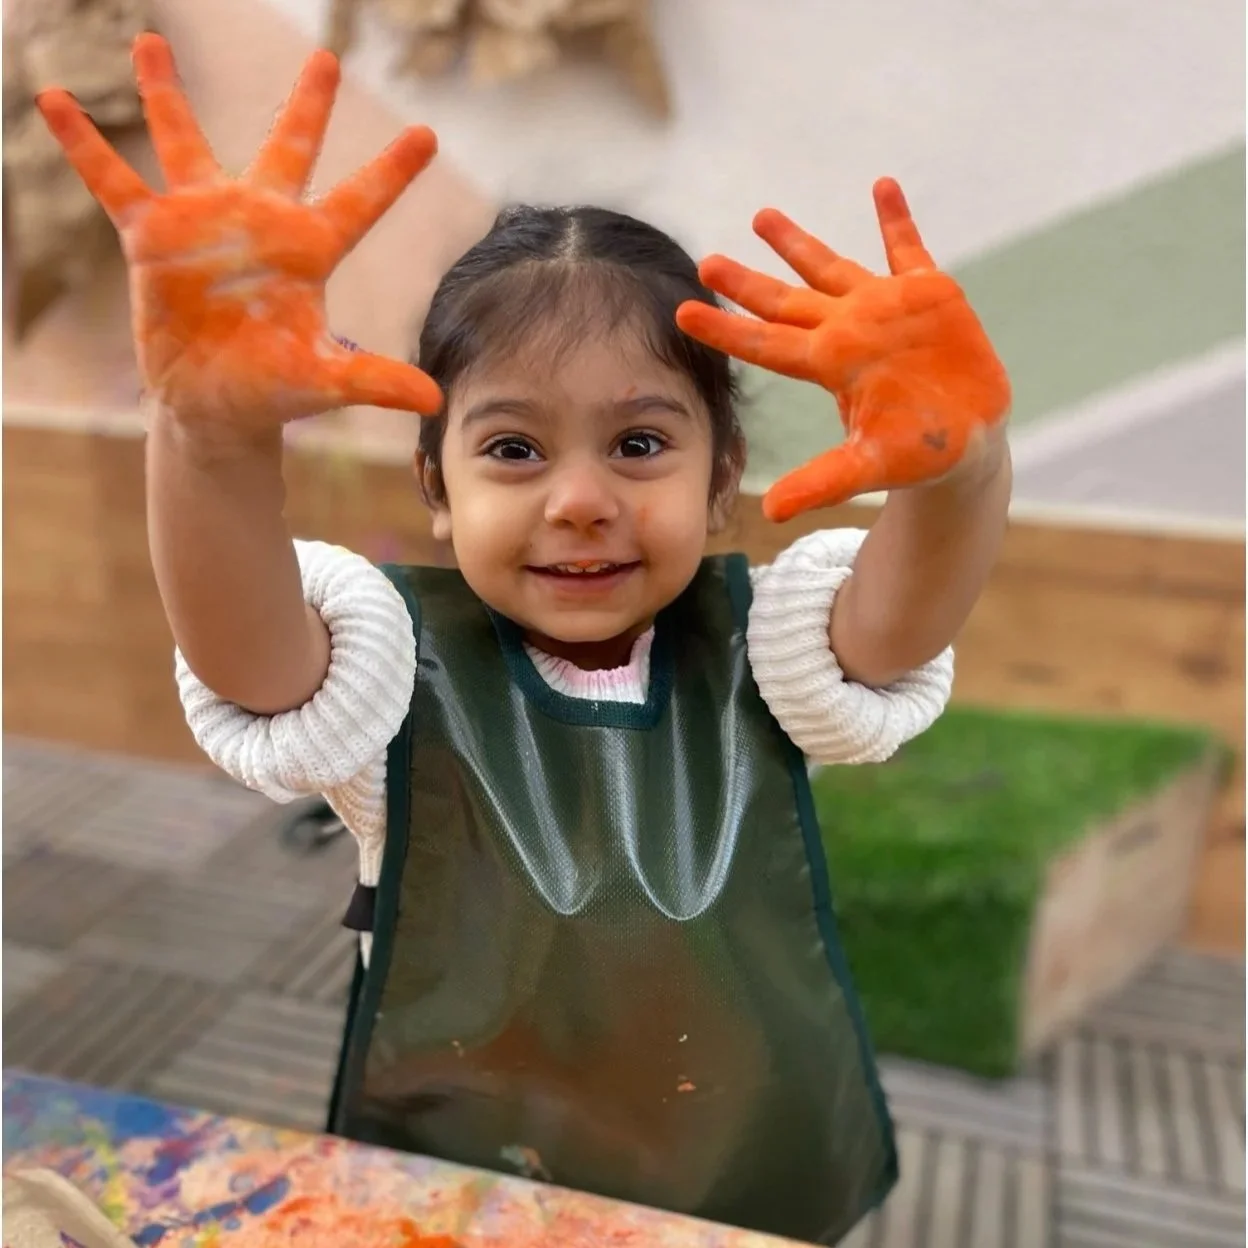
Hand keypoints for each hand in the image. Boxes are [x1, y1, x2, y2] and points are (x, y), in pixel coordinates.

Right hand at [36, 34, 442, 428]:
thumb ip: (372, 379)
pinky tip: (53, 100)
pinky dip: (85, 145)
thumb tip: (433, 398)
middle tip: (328, 58)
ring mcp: (203, 222)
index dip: (392, 170)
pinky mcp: (151, 238)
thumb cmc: (273, 391)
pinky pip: (113, 181)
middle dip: (307, 105)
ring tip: (152, 40)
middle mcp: (260, 222)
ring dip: (167, 95)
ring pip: (186, 143)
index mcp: (308, 250)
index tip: (428, 134)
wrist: (213, 407)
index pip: (359, 202)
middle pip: (288, 149)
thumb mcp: (322, 381)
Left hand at [675, 179, 1010, 522]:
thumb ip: (822, 482)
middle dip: (746, 281)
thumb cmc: (916, 456)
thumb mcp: (868, 467)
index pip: (765, 342)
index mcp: (830, 364)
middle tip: (707, 261)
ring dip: (798, 242)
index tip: (683, 311)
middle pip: (785, 301)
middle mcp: (847, 331)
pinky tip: (882, 185)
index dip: (725, 328)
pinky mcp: (926, 295)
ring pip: (830, 268)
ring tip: (761, 216)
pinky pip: (907, 249)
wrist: (969, 442)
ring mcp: (884, 309)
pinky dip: (896, 218)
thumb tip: (771, 513)